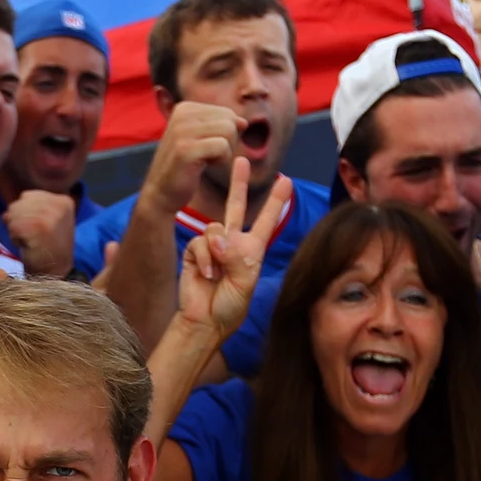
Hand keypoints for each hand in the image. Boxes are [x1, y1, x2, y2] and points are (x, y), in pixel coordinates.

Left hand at [5, 190, 79, 278]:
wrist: (55, 275)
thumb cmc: (46, 249)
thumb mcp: (44, 221)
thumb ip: (29, 208)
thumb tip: (6, 214)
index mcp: (63, 201)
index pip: (27, 196)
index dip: (25, 214)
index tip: (38, 230)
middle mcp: (58, 205)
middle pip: (18, 203)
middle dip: (18, 221)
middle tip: (33, 238)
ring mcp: (49, 215)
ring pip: (13, 213)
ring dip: (16, 230)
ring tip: (31, 241)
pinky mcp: (38, 227)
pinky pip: (12, 226)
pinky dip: (15, 238)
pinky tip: (28, 246)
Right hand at [139, 101, 239, 215]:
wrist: (161, 192)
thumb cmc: (186, 167)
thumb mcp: (203, 139)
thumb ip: (223, 126)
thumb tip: (244, 122)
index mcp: (184, 108)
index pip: (227, 113)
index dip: (224, 135)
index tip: (203, 147)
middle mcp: (181, 114)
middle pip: (230, 120)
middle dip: (227, 142)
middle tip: (206, 155)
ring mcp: (182, 131)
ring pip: (229, 131)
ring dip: (224, 152)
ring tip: (204, 160)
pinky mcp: (185, 149)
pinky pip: (223, 147)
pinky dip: (221, 161)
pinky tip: (203, 167)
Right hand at [173, 158, 288, 341]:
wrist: (204, 320)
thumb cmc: (230, 306)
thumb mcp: (244, 282)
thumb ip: (235, 257)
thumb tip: (218, 239)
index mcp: (252, 250)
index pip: (266, 220)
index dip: (275, 201)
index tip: (286, 180)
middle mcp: (233, 243)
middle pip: (236, 206)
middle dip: (239, 183)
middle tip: (241, 160)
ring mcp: (213, 246)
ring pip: (214, 228)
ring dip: (216, 250)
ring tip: (217, 273)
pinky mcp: (194, 251)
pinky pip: (199, 242)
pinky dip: (203, 258)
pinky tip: (206, 275)